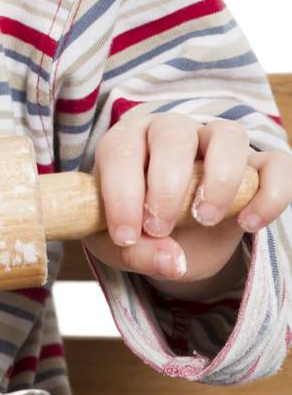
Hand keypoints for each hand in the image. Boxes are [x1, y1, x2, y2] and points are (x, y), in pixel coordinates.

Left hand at [81, 110, 291, 290]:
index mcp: (128, 142)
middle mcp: (171, 132)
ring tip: (206, 219)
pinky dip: (270, 193)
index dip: (121, 193)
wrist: (176, 240)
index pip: (121, 150)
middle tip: (161, 227)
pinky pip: (276, 164)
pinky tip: (248, 224)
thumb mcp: (120, 248)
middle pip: (174, 132)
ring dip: (219, 178)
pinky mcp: (256, 166)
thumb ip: (134, 253)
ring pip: (228, 135)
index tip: (127, 236)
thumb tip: (172, 262)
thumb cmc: (139, 230)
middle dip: (167, 183)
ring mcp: (216, 144)